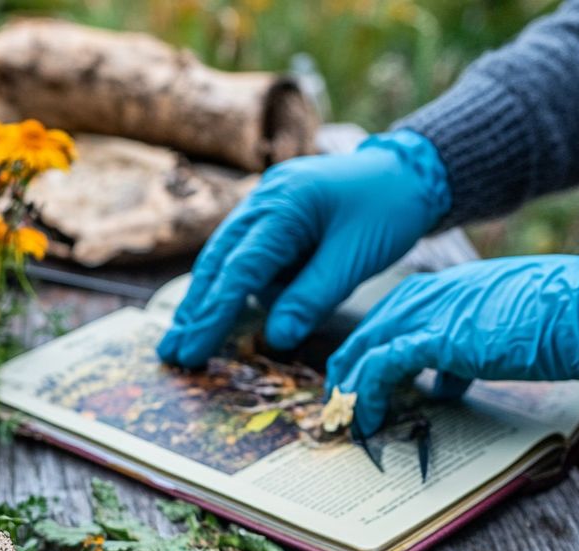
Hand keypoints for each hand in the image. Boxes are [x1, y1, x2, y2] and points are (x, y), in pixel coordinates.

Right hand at [157, 130, 450, 367]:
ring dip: (202, 301)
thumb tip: (276, 338)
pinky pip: (240, 256)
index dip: (213, 314)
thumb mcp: (356, 258)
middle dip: (192, 311)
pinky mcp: (269, 219)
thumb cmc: (388, 208)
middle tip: (170, 352)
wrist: (408, 170)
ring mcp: (262, 206)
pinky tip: (211, 314)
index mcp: (285, 205)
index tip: (193, 349)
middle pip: (217, 263)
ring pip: (222, 259)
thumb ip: (313, 297)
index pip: (240, 269)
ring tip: (181, 340)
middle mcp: (263, 201)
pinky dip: (225, 287)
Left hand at [326, 249, 578, 435]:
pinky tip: (368, 419)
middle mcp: (431, 293)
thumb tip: (445, 384)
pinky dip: (369, 394)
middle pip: (368, 330)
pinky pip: (383, 366)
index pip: (390, 316)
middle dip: (348, 368)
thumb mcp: (500, 331)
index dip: (369, 351)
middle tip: (338, 401)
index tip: (359, 382)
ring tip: (345, 416)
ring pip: (366, 347)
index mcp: (446, 287)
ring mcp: (431, 312)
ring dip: (352, 386)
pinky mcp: (437, 337)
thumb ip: (464, 353)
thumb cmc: (558, 320)